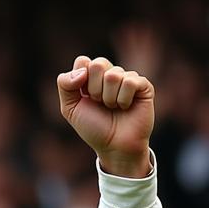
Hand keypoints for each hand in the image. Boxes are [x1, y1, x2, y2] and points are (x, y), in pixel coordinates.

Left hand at [57, 55, 153, 176]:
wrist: (114, 146)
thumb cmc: (93, 128)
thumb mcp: (70, 109)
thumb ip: (65, 85)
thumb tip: (82, 69)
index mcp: (91, 77)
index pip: (82, 61)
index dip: (80, 82)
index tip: (84, 98)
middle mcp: (110, 74)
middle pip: (98, 64)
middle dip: (94, 89)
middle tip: (99, 104)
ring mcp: (127, 78)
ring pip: (113, 75)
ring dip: (109, 98)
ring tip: (113, 108)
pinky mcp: (143, 85)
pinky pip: (130, 81)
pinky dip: (123, 99)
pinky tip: (126, 107)